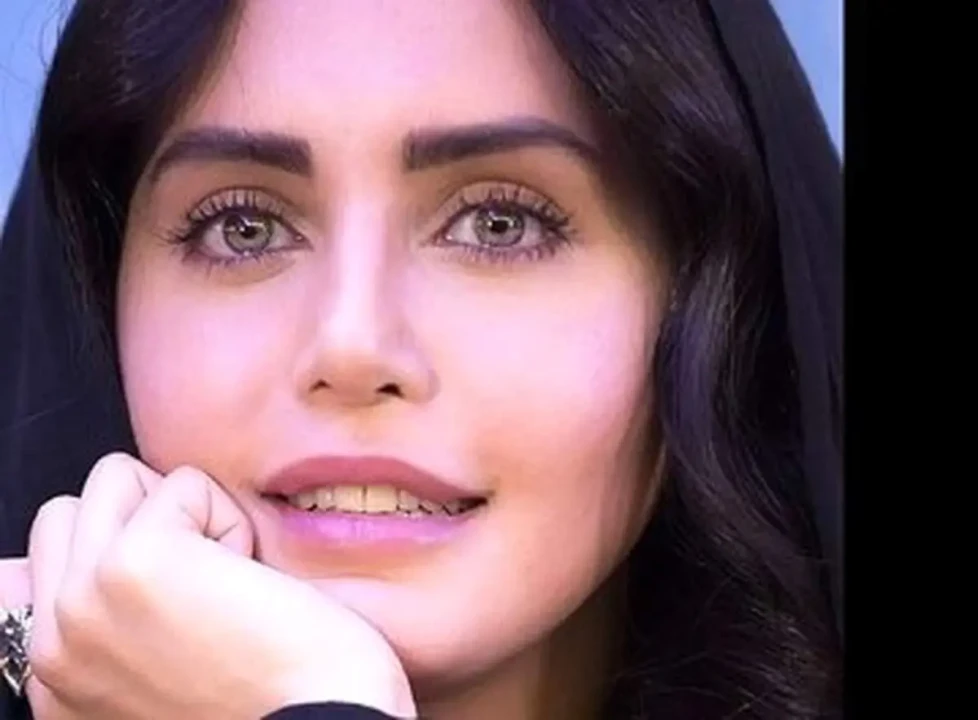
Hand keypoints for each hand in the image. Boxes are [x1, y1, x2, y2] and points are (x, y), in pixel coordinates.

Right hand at [0, 453, 415, 719]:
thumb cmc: (267, 694)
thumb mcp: (155, 664)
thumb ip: (108, 615)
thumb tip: (90, 547)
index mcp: (55, 674)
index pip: (50, 556)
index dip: (125, 547)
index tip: (182, 596)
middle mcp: (53, 641)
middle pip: (75, 507)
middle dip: (146, 518)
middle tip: (203, 586)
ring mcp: (83, 600)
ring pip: (115, 477)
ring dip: (184, 513)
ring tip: (223, 583)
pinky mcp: (135, 562)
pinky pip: (183, 483)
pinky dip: (228, 517)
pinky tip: (247, 583)